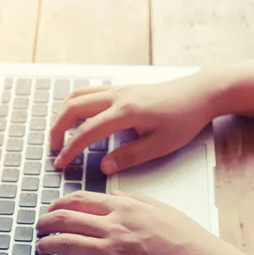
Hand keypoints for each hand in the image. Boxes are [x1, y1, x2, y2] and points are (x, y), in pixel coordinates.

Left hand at [35, 190, 238, 254]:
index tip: (51, 210)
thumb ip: (132, 199)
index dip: (58, 205)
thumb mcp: (160, 208)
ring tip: (40, 247)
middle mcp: (115, 227)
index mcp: (125, 208)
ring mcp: (114, 252)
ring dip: (46, 244)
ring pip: (66, 244)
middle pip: (66, 220)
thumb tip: (111, 195)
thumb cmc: (188, 239)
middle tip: (39, 227)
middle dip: (45, 223)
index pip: (80, 200)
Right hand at [50, 72, 220, 172]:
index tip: (60, 163)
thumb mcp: (161, 145)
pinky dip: (73, 106)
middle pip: (73, 107)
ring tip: (59, 134)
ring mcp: (117, 89)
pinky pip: (87, 92)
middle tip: (53, 149)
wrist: (200, 92)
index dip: (70, 149)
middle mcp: (117, 96)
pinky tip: (75, 120)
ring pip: (77, 96)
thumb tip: (104, 166)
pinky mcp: (120, 88)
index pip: (87, 131)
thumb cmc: (184, 118)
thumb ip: (130, 156)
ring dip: (62, 114)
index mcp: (126, 112)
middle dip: (57, 128)